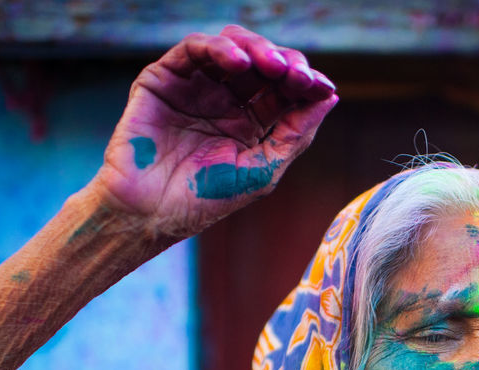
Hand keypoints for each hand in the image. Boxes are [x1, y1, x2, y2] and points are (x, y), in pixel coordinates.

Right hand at [90, 26, 337, 239]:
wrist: (148, 212)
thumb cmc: (203, 199)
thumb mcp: (262, 170)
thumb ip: (296, 134)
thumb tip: (330, 97)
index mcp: (252, 122)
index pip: (285, 89)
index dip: (306, 83)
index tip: (323, 87)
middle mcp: (226, 99)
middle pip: (263, 62)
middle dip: (285, 64)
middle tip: (297, 75)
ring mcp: (196, 86)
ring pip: (233, 46)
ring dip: (257, 49)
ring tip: (272, 66)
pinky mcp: (165, 77)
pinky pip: (195, 49)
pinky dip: (220, 49)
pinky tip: (239, 62)